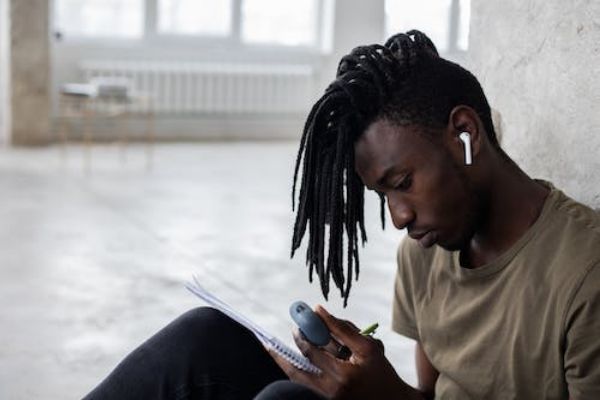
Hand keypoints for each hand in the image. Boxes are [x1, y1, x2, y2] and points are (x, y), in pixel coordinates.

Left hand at [269, 305, 413, 399]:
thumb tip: (318, 310)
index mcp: (343, 375)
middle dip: (286, 350)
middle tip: (282, 335)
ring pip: (298, 380)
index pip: (313, 351)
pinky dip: (298, 373)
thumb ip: (342, 328)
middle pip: (297, 370)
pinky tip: (291, 362)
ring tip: (274, 350)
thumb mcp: (367, 347)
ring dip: (285, 363)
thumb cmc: (382, 372)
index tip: (298, 322)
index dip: (302, 334)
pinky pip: (306, 387)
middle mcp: (331, 391)